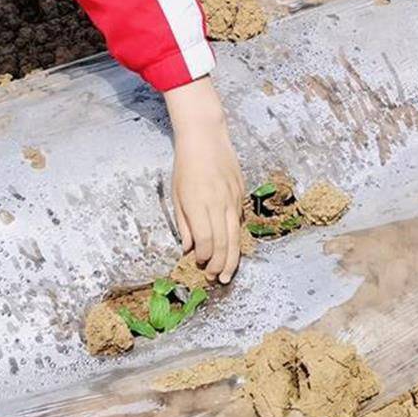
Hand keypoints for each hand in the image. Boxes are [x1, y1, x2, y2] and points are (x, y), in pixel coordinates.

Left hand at [164, 77, 244, 284]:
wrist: (206, 137)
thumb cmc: (186, 165)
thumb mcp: (176, 194)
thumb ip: (185, 223)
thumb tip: (190, 248)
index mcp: (199, 204)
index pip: (206, 241)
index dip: (204, 258)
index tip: (200, 264)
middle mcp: (219, 203)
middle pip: (224, 243)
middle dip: (220, 265)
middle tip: (216, 279)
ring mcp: (233, 198)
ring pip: (235, 236)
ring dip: (232, 258)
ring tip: (228, 274)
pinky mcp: (241, 193)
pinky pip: (239, 220)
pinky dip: (236, 237)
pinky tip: (232, 247)